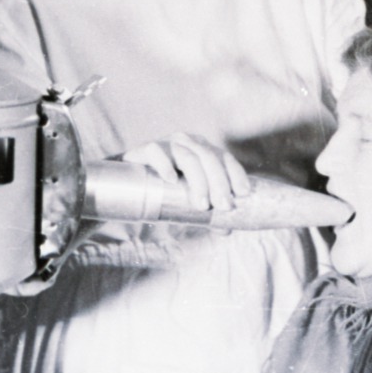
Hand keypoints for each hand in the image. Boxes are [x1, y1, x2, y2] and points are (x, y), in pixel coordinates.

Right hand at [120, 133, 252, 211]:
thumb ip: (207, 211)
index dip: (236, 175)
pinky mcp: (146, 149)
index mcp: (203, 150)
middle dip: (219, 184)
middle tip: (223, 207)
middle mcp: (188, 143)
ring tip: (202, 205)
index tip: (243, 195)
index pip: (225, 159)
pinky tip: (171, 180)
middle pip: (209, 159)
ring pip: (188, 157)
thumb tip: (226, 229)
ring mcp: (167, 144)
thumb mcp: (188, 198)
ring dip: (198, 181)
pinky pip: (157, 152)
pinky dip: (165, 165)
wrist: (128, 181)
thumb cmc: (165, 189)